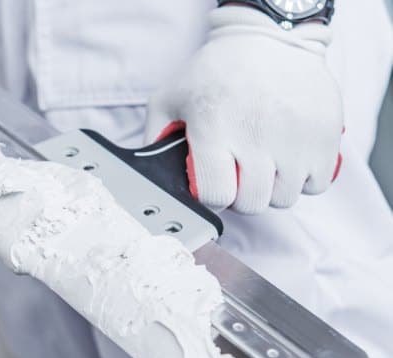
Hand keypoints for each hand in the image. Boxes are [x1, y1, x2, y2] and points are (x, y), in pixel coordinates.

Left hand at [145, 6, 342, 213]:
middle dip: (242, 196)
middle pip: (252, 203)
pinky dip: (305, 179)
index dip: (213, 196)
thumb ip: (155, 137)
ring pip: (285, 198)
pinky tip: (290, 159)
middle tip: (239, 174)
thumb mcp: (171, 97)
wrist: (270, 37)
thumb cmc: (216, 71)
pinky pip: (317, 184)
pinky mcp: (325, 134)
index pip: (216, 196)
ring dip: (273, 189)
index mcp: (213, 128)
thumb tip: (148, 175)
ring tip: (265, 164)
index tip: (214, 184)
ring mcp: (295, 136)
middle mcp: (255, 135)